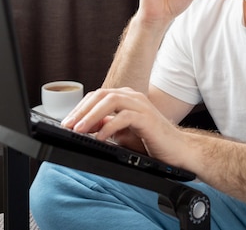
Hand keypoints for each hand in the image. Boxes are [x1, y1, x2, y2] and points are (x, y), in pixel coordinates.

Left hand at [62, 87, 186, 164]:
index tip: (67, 121)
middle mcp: (133, 97)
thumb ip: (105, 126)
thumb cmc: (151, 141)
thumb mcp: (122, 133)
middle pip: (101, 95)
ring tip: (79, 129)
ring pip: (110, 101)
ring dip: (91, 116)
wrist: (177, 150)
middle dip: (81, 110)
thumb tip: (84, 126)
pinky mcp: (147, 118)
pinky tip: (100, 137)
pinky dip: (109, 127)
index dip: (80, 107)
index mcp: (126, 98)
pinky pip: (123, 117)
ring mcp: (141, 105)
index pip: (97, 96)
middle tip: (68, 125)